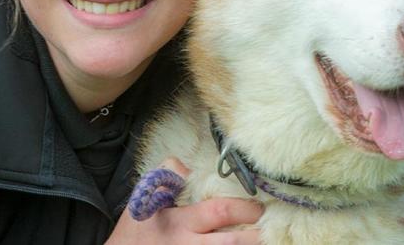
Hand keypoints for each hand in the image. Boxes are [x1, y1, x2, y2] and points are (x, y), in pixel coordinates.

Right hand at [107, 158, 263, 243]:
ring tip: (264, 241)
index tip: (258, 207)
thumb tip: (189, 167)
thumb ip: (167, 175)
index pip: (219, 212)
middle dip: (255, 238)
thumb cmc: (136, 229)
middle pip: (231, 244)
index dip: (244, 209)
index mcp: (179, 223)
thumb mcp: (145, 196)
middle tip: (268, 229)